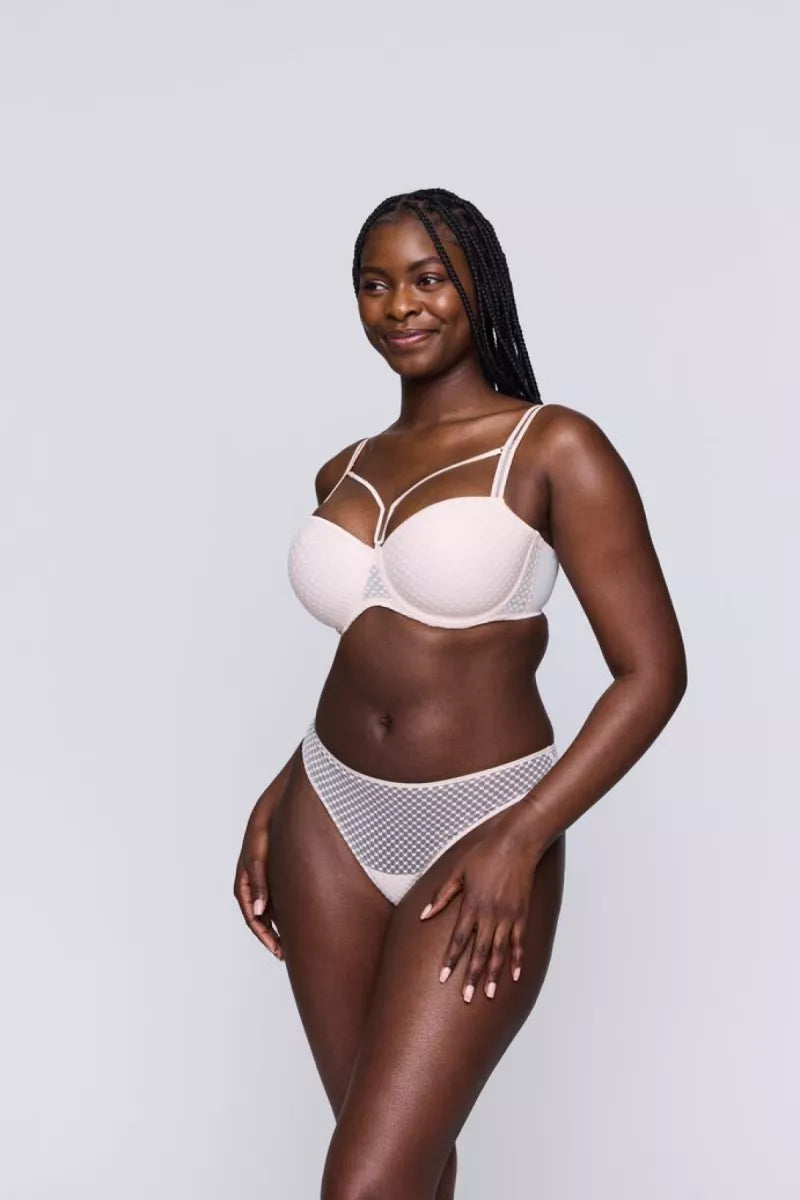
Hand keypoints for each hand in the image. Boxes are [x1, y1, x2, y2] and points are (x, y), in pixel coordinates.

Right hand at [233, 804, 283, 961]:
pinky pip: (280, 897)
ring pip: (270, 909)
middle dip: (270, 936)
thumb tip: (258, 910)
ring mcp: (266, 878)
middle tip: (284, 955)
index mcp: (245, 880)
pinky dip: (286, 911)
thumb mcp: (258, 853)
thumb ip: (258, 881)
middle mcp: (254, 882)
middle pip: (260, 917)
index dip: (263, 934)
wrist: (280, 803)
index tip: (277, 950)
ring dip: (278, 926)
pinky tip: (300, 919)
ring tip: (294, 943)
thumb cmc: (265, 826)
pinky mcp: (277, 872)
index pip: (251, 916)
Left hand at [419, 815, 541, 1002]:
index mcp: (472, 905)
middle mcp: (490, 915)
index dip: (451, 960)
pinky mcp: (522, 915)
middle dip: (472, 977)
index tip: (443, 978)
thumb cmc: (484, 855)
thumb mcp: (456, 871)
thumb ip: (441, 895)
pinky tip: (514, 976)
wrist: (516, 844)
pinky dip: (518, 960)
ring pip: (500, 952)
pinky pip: (520, 942)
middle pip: (479, 952)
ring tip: (489, 995)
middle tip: (467, 998)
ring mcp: (508, 916)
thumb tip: (424, 915)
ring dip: (494, 975)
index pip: (459, 939)